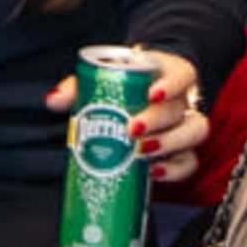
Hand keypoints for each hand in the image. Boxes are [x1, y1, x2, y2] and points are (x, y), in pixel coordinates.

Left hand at [46, 49, 208, 184]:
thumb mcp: (103, 78)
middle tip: (131, 129)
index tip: (151, 94)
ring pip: (193, 133)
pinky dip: (175, 170)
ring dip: (168, 143)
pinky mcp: (182, 152)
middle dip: (156, 121)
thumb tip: (53, 100)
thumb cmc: (123, 84)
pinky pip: (189, 162)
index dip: (172, 84)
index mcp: (169, 74)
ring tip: (141, 151)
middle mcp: (182, 100)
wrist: (139, 97)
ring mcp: (185, 126)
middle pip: (180, 109)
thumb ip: (78, 86)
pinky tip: (154, 173)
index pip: (182, 74)